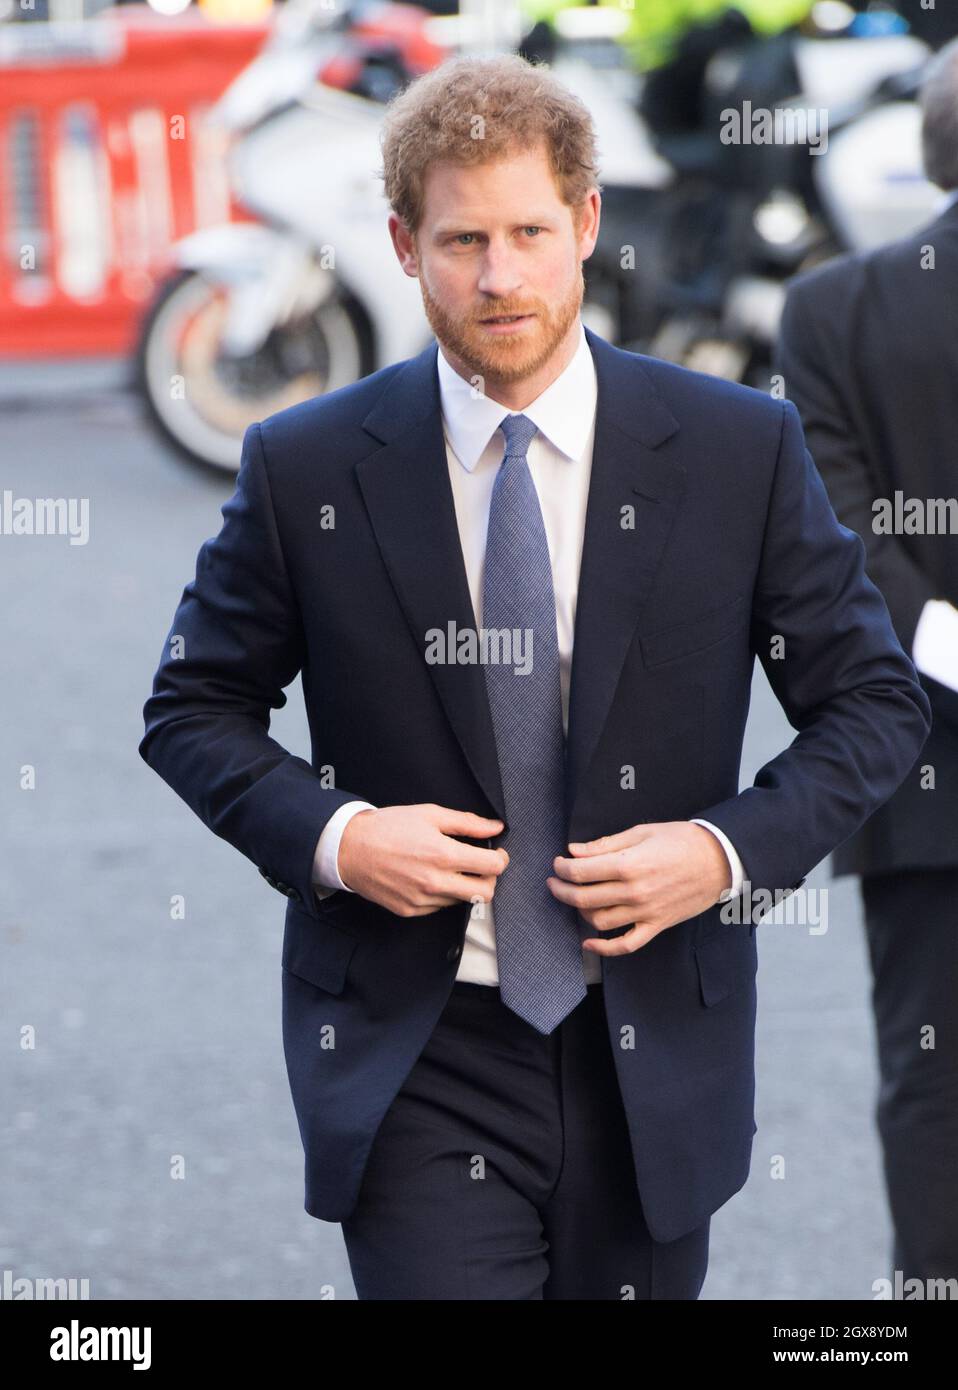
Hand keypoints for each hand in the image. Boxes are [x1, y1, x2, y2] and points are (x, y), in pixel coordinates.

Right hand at [338, 803, 508, 916]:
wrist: (350, 848)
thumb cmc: (388, 827)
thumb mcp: (430, 814)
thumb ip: (468, 822)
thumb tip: (496, 827)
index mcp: (443, 855)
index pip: (492, 868)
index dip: (500, 859)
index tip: (496, 853)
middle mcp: (435, 882)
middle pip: (484, 894)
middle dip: (489, 879)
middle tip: (481, 865)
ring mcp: (422, 900)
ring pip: (461, 900)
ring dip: (463, 886)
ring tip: (448, 868)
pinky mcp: (410, 910)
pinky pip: (439, 907)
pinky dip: (442, 894)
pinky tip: (429, 877)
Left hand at [547, 821, 731, 956]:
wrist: (719, 859)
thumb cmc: (681, 840)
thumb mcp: (641, 832)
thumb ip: (605, 844)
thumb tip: (574, 851)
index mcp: (628, 864)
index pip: (580, 872)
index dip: (562, 868)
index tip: (558, 864)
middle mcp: (634, 891)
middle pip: (583, 898)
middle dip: (561, 890)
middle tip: (555, 882)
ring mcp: (645, 912)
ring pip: (599, 921)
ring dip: (579, 912)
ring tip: (574, 900)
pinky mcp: (656, 925)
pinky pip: (626, 944)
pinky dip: (604, 948)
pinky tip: (589, 943)